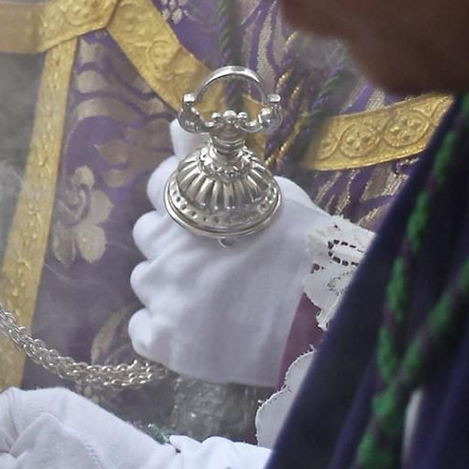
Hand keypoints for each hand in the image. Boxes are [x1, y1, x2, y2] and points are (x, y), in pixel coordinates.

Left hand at [130, 129, 330, 387]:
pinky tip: (194, 328)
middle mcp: (168, 246)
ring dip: (168, 284)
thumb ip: (222, 163)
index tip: (201, 209)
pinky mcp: (165, 341)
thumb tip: (184, 128)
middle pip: (147, 233)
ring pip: (144, 280)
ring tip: (209, 296)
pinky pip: (141, 330)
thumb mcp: (270, 192)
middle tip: (211, 258)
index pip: (161, 183)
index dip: (180, 195)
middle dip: (172, 242)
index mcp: (195, 204)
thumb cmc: (309, 249)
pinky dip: (160, 329)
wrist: (328, 317)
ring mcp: (164, 295)